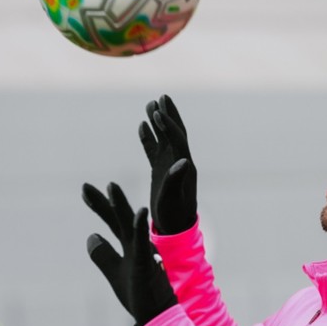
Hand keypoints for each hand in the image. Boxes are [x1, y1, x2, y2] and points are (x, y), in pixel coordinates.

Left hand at [83, 182, 177, 325]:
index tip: (85, 189)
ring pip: (130, 224)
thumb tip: (91, 236)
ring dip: (121, 205)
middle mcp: (135, 245)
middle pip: (117, 217)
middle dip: (102, 201)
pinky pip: (142, 243)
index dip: (99, 205)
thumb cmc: (139, 294)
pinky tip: (139, 212)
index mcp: (129, 245)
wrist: (158, 314)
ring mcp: (142, 252)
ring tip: (112, 186)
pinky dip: (139, 227)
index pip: (112, 220)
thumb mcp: (115, 272)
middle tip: (85, 185)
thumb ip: (103, 254)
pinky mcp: (146, 263)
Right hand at [139, 94, 197, 234]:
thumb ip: (177, 180)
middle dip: (169, 114)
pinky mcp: (161, 171)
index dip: (168, 125)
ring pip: (164, 137)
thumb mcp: (174, 199)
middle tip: (162, 97)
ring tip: (150, 104)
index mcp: (184, 166)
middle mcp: (179, 161)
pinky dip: (149, 137)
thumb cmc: (174, 216)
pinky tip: (142, 126)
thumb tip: (184, 161)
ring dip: (158, 121)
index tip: (158, 111)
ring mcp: (169, 165)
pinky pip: (154, 149)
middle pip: (175, 132)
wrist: (174, 228)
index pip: (178, 139)